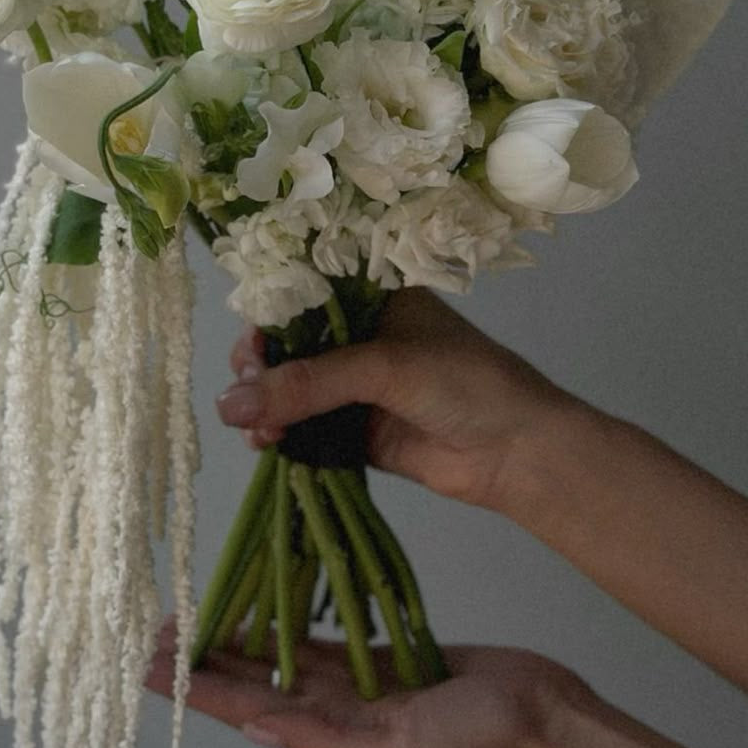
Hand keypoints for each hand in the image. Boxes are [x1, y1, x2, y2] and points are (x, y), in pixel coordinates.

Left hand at [151, 630, 747, 747]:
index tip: (149, 664)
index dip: (197, 686)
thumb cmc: (480, 742)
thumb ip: (326, 739)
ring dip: (241, 636)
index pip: (248, 706)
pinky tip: (269, 603)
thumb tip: (256, 724)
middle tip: (157, 630)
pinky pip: (329, 634)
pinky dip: (294, 620)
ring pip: (286, 653)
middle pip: (256, 678)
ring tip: (199, 616)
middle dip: (205, 656)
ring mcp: (363, 683)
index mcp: (334, 738)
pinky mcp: (389, 654)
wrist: (547, 717)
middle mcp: (338, 712)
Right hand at [216, 287, 570, 514]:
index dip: (267, 318)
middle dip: (260, 369)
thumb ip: (308, 383)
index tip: (246, 349)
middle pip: (291, 347)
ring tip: (251, 429)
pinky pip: (308, 430)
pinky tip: (265, 445)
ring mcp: (359, 388)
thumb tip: (229, 404)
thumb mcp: (384, 367)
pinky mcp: (358, 433)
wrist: (518, 452)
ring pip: (294, 392)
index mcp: (372, 299)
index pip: (303, 296)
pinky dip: (283, 437)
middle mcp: (361, 338)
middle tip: (242, 393)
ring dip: (266, 407)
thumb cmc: (463, 381)